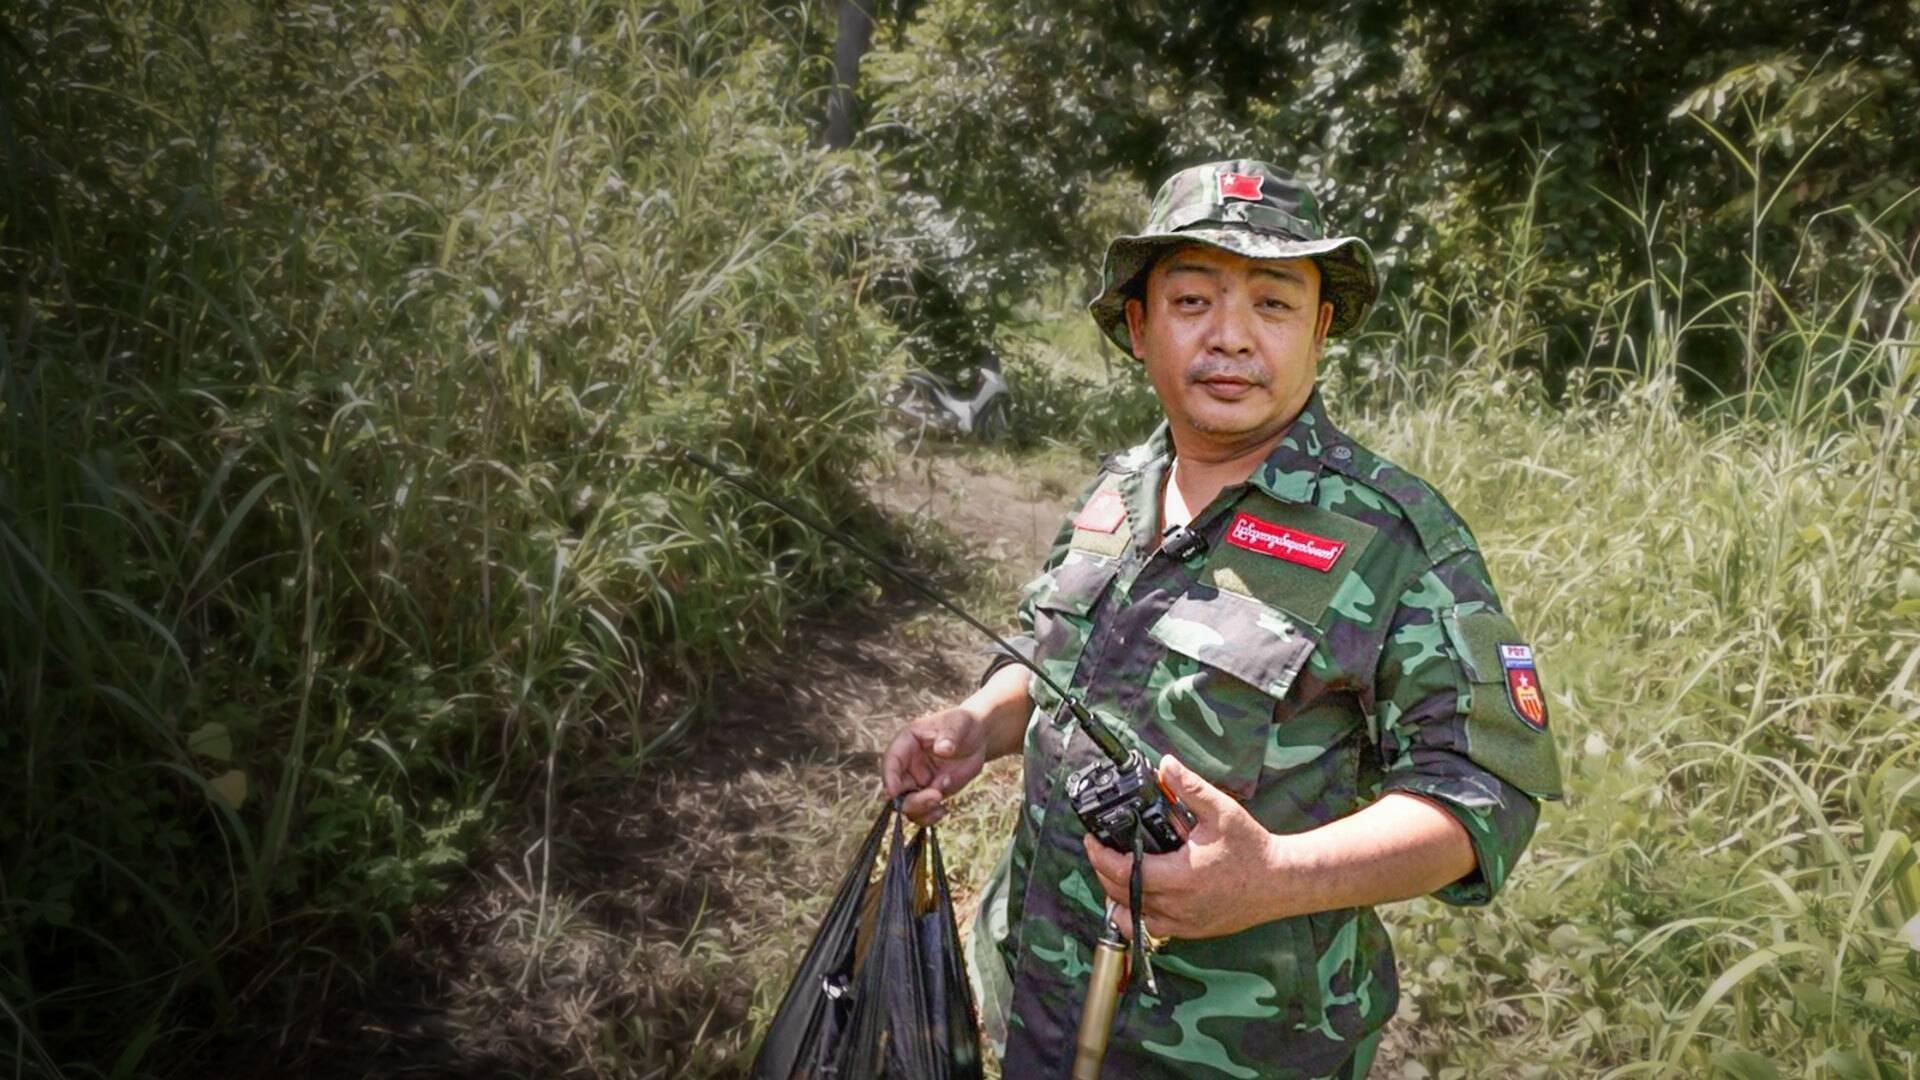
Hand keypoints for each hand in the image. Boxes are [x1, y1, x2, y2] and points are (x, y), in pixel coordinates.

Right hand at [881, 706, 987, 825]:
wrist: (976, 739)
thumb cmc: (962, 725)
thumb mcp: (958, 724)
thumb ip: (950, 735)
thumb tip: (943, 749)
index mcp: (907, 742)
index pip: (891, 760)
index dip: (889, 777)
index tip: (893, 793)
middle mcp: (906, 764)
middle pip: (896, 788)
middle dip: (911, 799)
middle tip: (936, 796)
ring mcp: (917, 781)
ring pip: (907, 804)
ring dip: (921, 809)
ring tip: (941, 804)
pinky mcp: (929, 794)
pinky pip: (922, 812)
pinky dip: (928, 817)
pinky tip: (942, 811)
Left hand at [1083, 755, 1282, 940]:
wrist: (1280, 882)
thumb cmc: (1252, 848)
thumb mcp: (1222, 811)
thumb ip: (1190, 788)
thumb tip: (1165, 765)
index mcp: (1180, 875)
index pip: (1123, 871)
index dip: (1099, 855)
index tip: (1091, 840)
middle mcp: (1177, 904)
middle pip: (1119, 894)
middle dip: (1102, 870)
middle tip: (1100, 849)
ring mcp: (1183, 922)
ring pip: (1130, 915)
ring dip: (1115, 894)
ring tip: (1117, 870)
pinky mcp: (1190, 931)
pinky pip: (1149, 929)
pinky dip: (1135, 914)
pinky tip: (1139, 894)